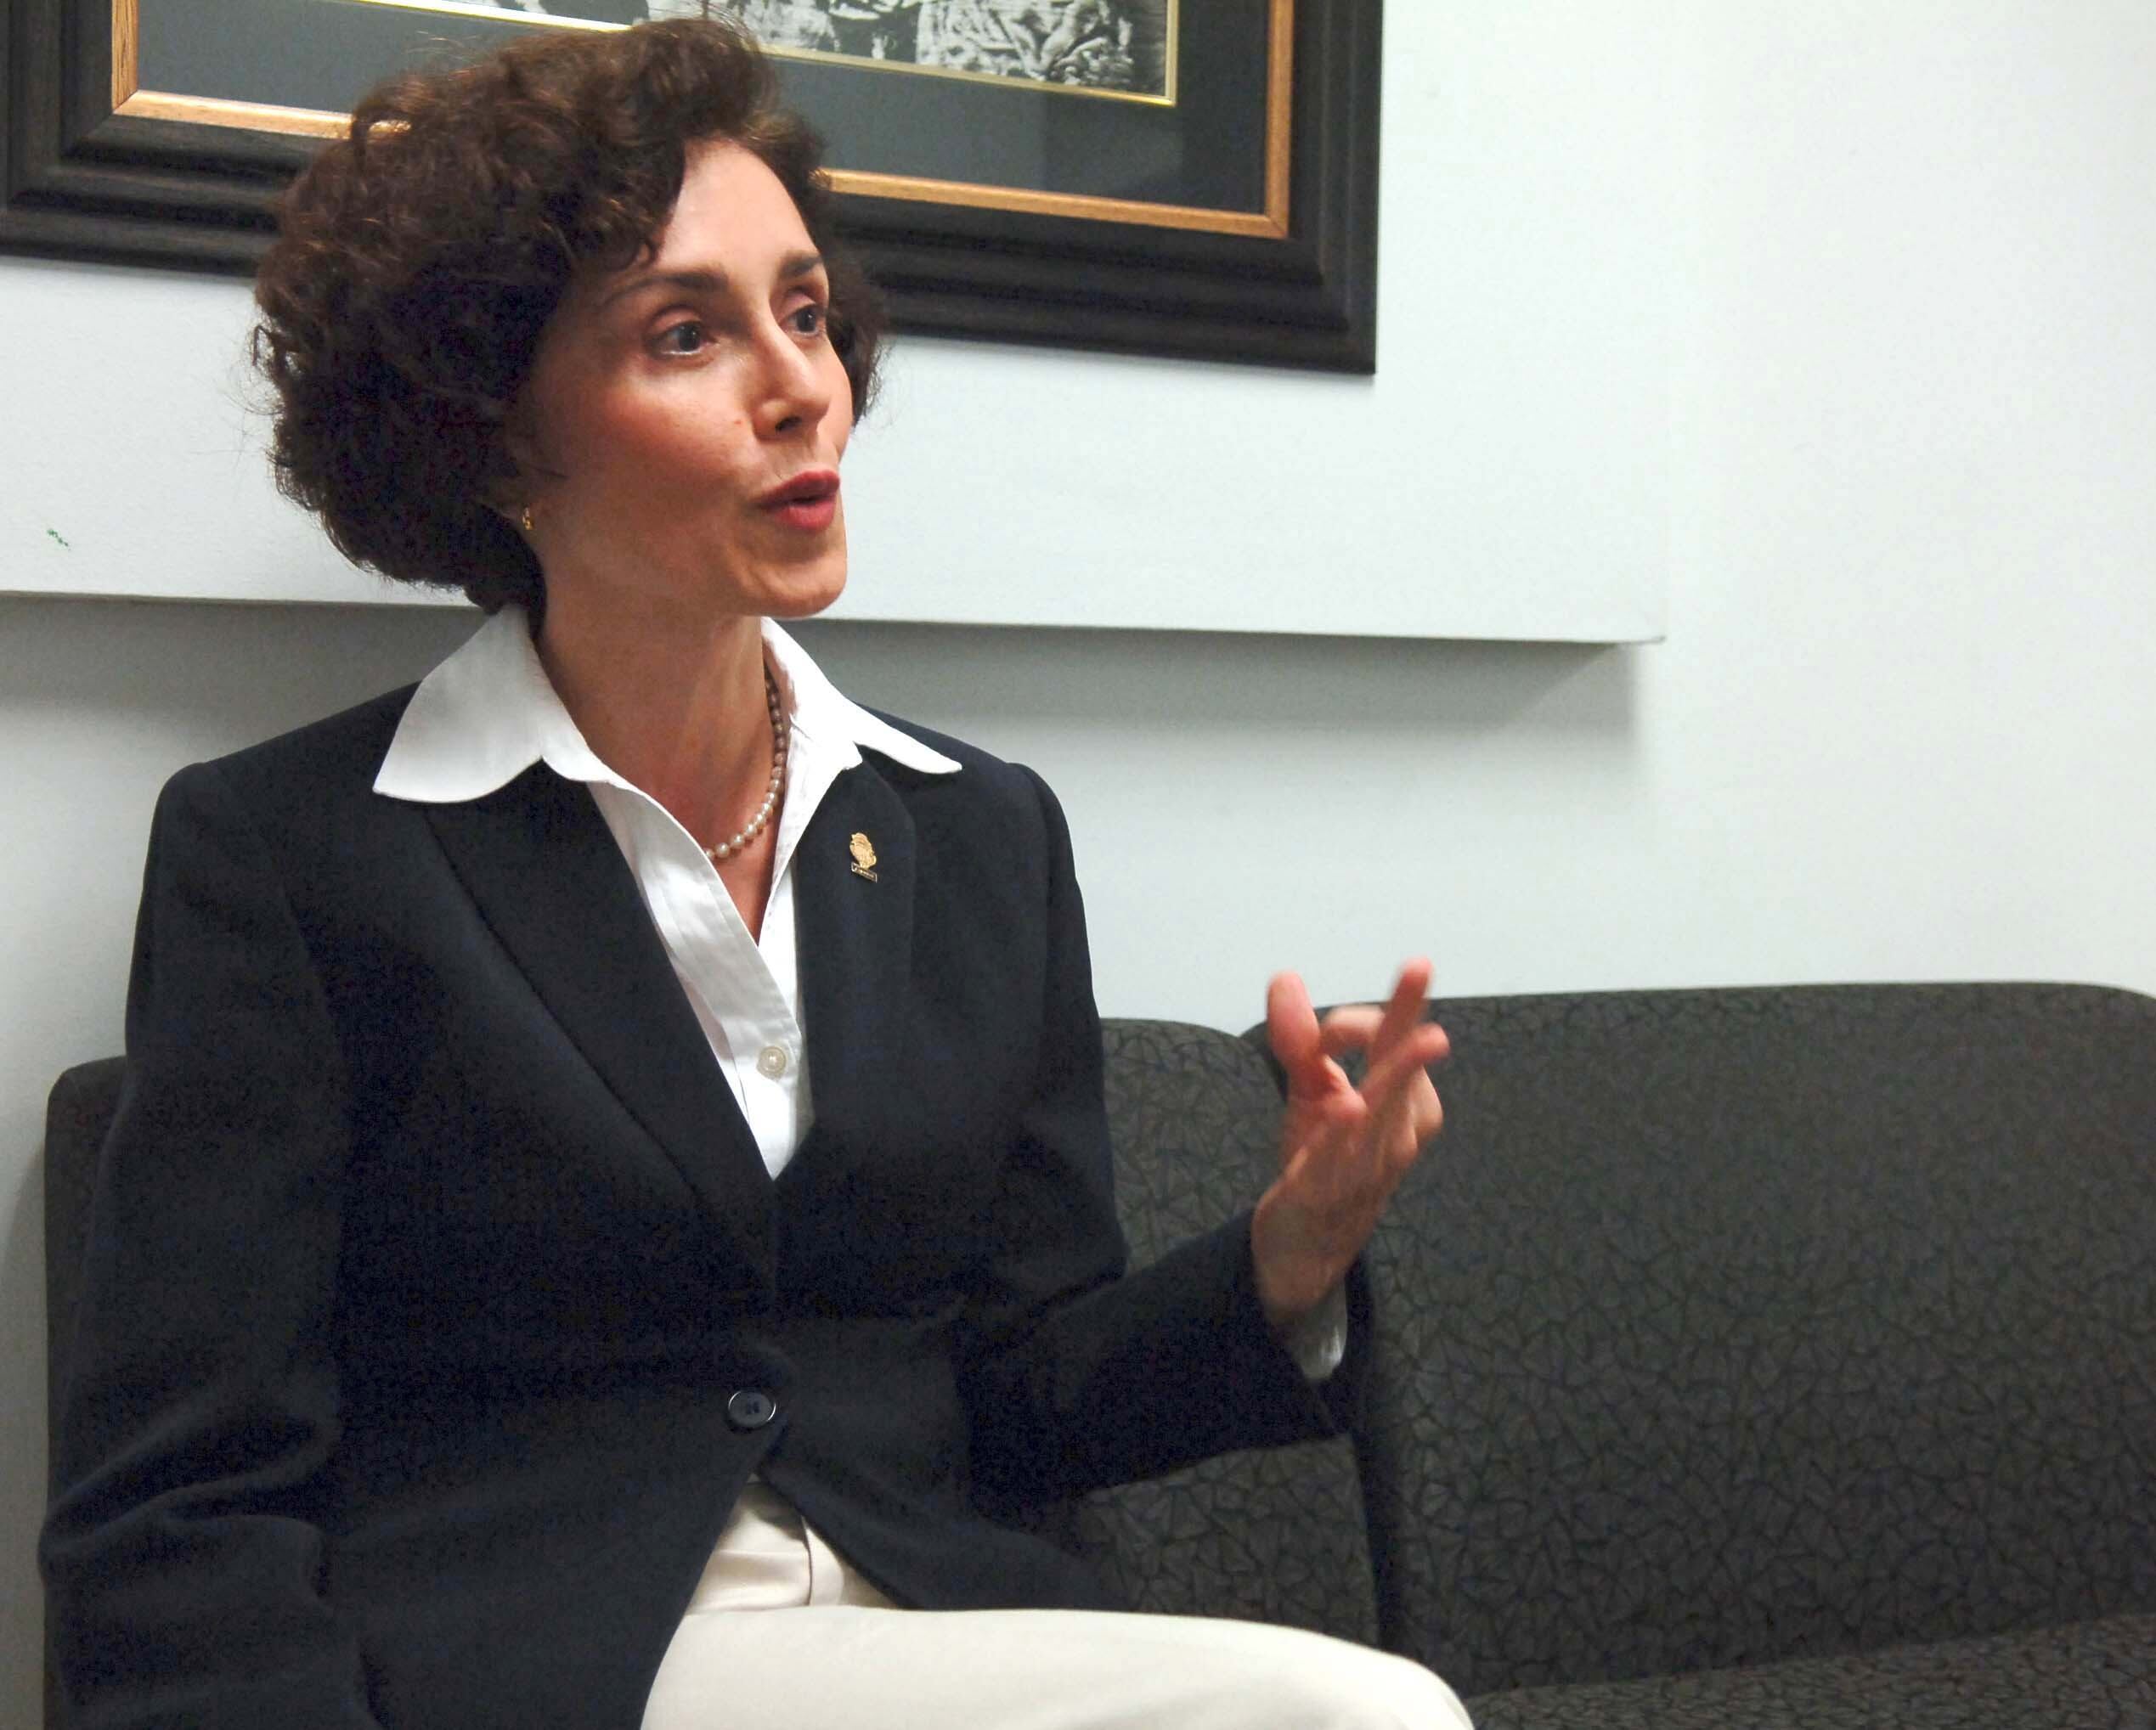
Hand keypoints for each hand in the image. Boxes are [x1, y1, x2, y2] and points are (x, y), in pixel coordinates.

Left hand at [1250, 960, 1449, 1329]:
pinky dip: (1346, 1135)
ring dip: (1398, 1076)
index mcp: (1400, 1099)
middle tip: (1420, 966)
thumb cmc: (1325, 1160)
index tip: (1323, 1037)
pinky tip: (1349, 1107)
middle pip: (1401, 1066)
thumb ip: (1301, 1039)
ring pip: (1386, 1113)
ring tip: (1424, 1041)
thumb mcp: (1311, 1092)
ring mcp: (1369, 1164)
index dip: (1351, 1022)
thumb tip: (1285, 977)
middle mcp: (1397, 1130)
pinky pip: (1342, 1161)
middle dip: (1410, 1019)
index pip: (1388, 1040)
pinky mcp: (1330, 1192)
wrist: (1310, 1244)